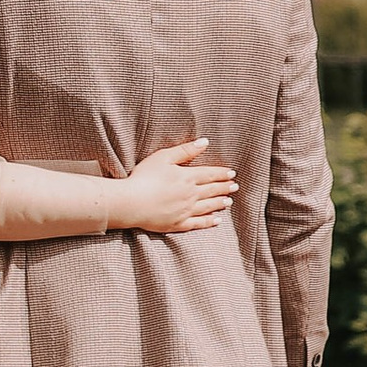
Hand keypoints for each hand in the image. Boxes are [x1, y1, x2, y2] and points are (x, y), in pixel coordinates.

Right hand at [110, 138, 239, 234]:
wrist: (131, 203)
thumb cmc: (144, 177)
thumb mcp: (163, 157)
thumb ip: (185, 150)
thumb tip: (205, 142)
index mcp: (187, 177)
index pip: (210, 174)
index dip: (222, 173)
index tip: (232, 173)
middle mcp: (190, 195)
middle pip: (212, 190)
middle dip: (225, 188)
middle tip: (235, 186)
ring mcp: (186, 211)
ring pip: (208, 206)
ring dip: (220, 203)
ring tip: (229, 202)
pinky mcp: (178, 224)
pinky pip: (198, 223)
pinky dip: (209, 222)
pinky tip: (217, 220)